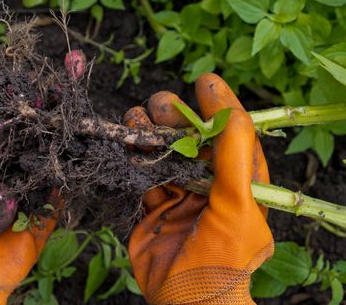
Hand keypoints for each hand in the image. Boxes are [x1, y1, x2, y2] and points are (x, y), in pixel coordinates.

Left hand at [0, 120, 58, 304]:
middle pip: (9, 151)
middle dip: (21, 126)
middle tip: (36, 96)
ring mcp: (16, 207)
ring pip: (34, 171)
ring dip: (45, 147)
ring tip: (57, 119)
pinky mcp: (35, 226)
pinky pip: (53, 202)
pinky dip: (63, 182)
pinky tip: (74, 156)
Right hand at [126, 73, 272, 303]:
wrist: (187, 301)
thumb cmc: (224, 254)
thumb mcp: (239, 201)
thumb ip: (234, 154)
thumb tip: (226, 105)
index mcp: (239, 181)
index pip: (231, 133)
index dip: (218, 105)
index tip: (204, 81)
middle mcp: (208, 183)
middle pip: (190, 138)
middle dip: (174, 117)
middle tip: (159, 104)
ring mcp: (178, 193)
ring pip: (161, 152)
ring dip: (148, 132)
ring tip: (136, 118)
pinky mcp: (152, 206)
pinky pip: (140, 174)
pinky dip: (131, 158)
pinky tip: (124, 143)